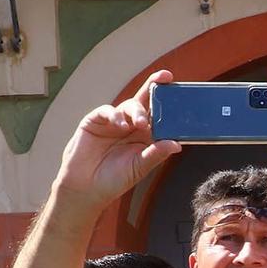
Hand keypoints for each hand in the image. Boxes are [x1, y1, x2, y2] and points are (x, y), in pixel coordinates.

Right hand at [53, 73, 183, 212]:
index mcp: (147, 135)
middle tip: (164, 79)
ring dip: (136, 111)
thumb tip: (176, 144)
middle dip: (155, 87)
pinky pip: (107, 111)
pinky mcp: (95, 121)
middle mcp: (132, 125)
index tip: (181, 91)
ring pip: (129, 105)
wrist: (85, 188)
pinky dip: (114, 115)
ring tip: (140, 123)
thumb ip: (156, 154)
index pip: (161, 115)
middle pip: (146, 102)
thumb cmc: (115, 179)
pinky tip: (120, 125)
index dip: (169, 103)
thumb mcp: (140, 167)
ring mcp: (114, 122)